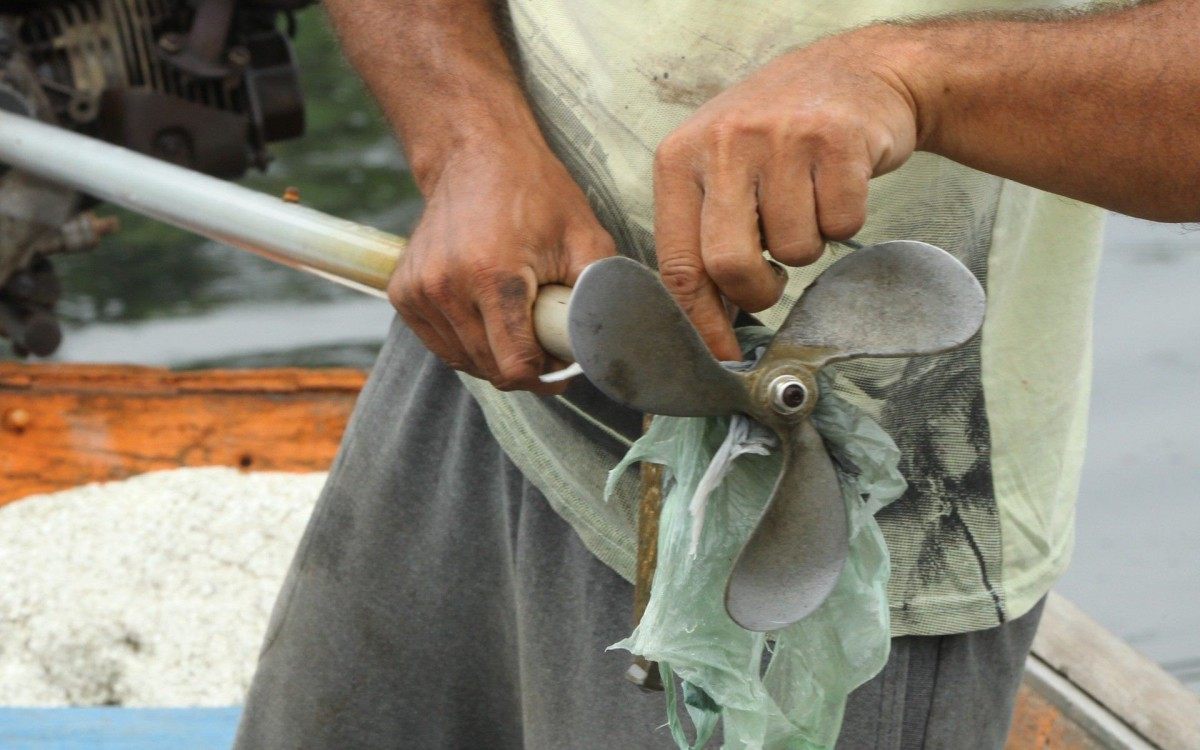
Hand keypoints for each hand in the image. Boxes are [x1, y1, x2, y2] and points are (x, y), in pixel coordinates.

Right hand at [390, 135, 615, 393]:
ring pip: (463, 362)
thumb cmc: (535, 192)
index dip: (545, 375)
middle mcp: (447, 287)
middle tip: (545, 343)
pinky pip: (441, 345)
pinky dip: (467, 343)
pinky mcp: (404, 294)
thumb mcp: (585, 236)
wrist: (474, 154)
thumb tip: (617, 338)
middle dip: (523, 368)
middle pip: (490, 369)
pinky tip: (488, 317)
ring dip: (494, 358)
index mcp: (493, 276)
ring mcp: (419, 292)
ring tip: (518, 327)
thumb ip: (602, 291)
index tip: (560, 363)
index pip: (516, 366)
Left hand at [653, 30, 922, 359]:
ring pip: (793, 250)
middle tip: (771, 279)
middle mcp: (723, 144)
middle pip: (728, 264)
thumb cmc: (778, 136)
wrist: (858, 72)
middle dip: (756, 291)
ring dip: (807, 245)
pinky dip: (845, 221)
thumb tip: (705, 324)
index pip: (677, 262)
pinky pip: (842, 225)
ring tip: (806, 203)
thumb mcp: (718, 167)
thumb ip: (701, 235)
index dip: (700, 320)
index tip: (721, 354)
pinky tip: (836, 185)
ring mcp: (780, 138)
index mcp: (679, 158)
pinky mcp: (837, 140)